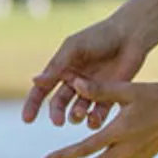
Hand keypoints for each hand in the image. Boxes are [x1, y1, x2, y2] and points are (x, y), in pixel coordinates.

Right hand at [22, 0, 157, 129]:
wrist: (131, 35)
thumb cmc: (100, 37)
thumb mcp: (74, 48)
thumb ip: (56, 66)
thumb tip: (34, 81)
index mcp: (62, 70)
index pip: (42, 90)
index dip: (33, 105)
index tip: (27, 119)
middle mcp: (74, 82)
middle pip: (59, 104)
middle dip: (57, 114)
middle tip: (59, 122)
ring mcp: (91, 90)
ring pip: (78, 110)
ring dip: (76, 115)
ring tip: (80, 114)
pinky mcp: (109, 96)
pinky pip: (98, 113)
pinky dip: (94, 119)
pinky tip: (94, 120)